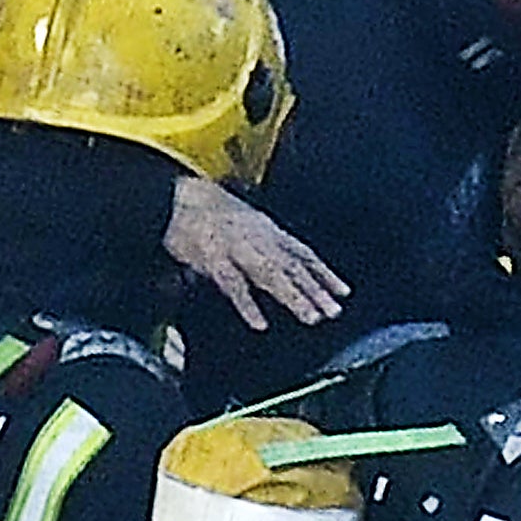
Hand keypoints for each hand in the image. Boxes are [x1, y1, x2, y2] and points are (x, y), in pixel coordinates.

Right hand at [164, 175, 348, 330]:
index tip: (344, 291)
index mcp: (266, 230)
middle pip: (292, 266)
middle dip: (315, 289)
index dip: (324, 273)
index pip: (302, 253)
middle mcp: (257, 237)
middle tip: (333, 311)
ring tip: (311, 317)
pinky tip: (260, 323)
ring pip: (270, 275)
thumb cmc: (207, 211)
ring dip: (293, 297)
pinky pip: (233, 285)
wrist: (177, 197)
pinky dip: (247, 304)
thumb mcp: (245, 222)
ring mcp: (236, 247)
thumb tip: (288, 263)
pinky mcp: (212, 259)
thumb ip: (266, 243)